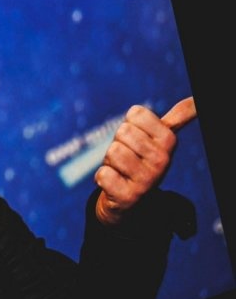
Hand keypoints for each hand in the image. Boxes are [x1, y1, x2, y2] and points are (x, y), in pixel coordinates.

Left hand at [94, 96, 196, 225]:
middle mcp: (163, 160)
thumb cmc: (141, 160)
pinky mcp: (129, 196)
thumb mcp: (160, 139)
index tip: (137, 140)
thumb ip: (178, 118)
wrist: (130, 199)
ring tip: (121, 171)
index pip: (136, 113)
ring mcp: (147, 180)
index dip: (129, 125)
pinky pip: (103, 174)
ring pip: (113, 151)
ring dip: (110, 161)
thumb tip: (196, 99)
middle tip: (127, 158)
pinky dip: (102, 178)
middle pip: (122, 132)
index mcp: (169, 140)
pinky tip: (115, 184)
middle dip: (118, 143)